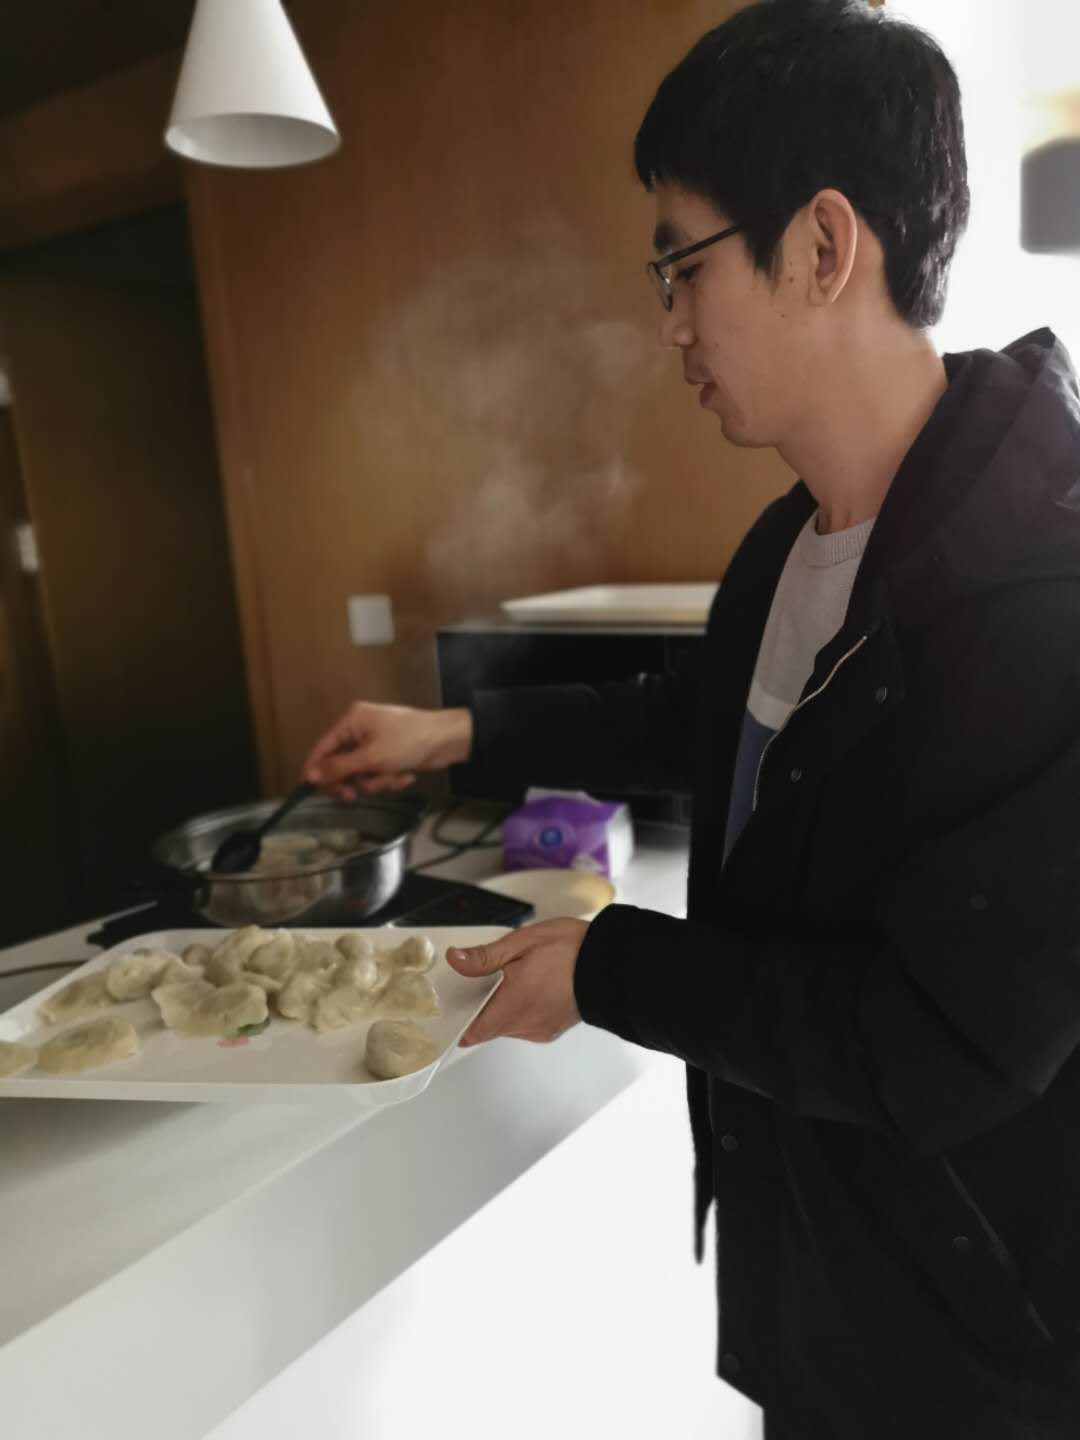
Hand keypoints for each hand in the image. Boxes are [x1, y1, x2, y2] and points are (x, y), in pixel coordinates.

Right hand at [303, 703, 473, 799]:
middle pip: (342, 764)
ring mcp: (376, 744)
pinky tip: (407, 775)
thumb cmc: (407, 742)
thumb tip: (309, 775)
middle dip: (355, 780)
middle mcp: (360, 730)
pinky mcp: (390, 756)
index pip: (323, 747)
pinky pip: (379, 774)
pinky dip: (391, 779)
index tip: (309, 789)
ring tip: (394, 776)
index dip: (316, 769)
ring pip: (362, 774)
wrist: (448, 741)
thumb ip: (338, 767)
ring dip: (378, 781)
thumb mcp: (371, 757)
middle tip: (353, 795)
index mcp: (352, 722)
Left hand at [447, 918, 588, 1046]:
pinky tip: (531, 988)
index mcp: (512, 1005)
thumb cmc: (571, 949)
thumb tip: (456, 960)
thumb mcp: (522, 942)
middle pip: (488, 1027)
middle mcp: (525, 1024)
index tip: (453, 1010)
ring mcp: (540, 1029)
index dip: (458, 1024)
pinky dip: (521, 1010)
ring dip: (503, 1008)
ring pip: (507, 1026)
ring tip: (515, 979)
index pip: (472, 1032)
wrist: (610, 962)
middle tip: (488, 979)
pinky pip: (525, 1025)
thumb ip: (485, 956)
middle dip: (482, 1007)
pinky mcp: (553, 1029)